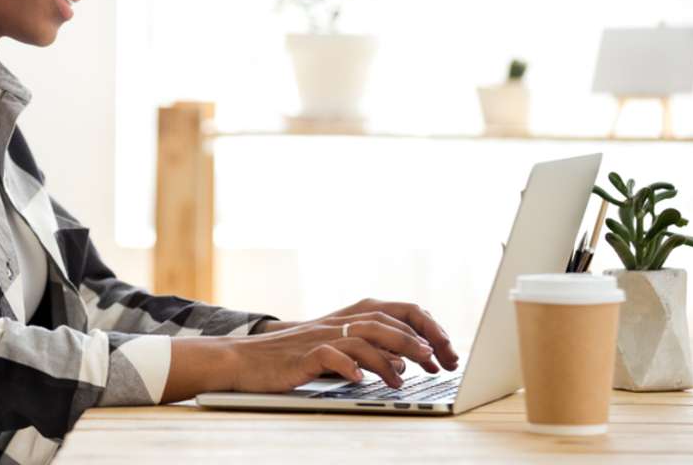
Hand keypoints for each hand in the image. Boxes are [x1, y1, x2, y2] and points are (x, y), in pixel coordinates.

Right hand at [226, 312, 440, 394]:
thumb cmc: (292, 357)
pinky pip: (329, 356)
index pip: (397, 311)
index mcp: (349, 317)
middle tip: (438, 363)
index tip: (446, 349)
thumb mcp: (334, 350)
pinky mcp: (303, 355)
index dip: (425, 327)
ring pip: (362, 337)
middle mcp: (338, 322)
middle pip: (385, 322)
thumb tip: (402, 363)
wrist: (245, 359)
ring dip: (388, 357)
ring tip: (404, 378)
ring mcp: (320, 337)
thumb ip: (368, 351)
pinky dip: (348, 367)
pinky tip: (360, 381)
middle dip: (417, 341)